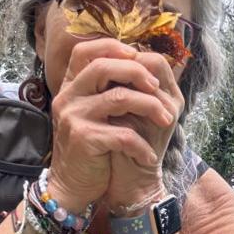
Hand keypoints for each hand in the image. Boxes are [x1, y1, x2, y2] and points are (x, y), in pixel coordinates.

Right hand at [46, 39, 174, 211]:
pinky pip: (123, 134)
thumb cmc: (92, 147)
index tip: (137, 55)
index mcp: (71, 86)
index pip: (84, 51)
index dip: (111, 47)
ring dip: (150, 107)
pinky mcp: (83, 139)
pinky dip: (142, 145)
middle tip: (158, 88)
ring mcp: (73, 117)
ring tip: (165, 120)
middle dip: (137, 72)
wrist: (73, 186)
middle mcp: (68, 97)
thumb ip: (108, 88)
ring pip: (119, 98)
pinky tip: (149, 155)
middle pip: (102, 67)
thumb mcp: (95, 113)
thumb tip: (141, 61)